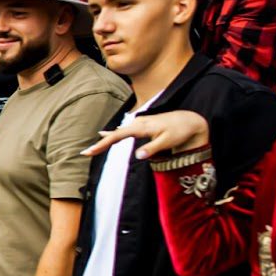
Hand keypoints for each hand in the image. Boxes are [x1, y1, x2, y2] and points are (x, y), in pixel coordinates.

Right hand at [84, 110, 209, 158]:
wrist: (190, 120)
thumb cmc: (180, 131)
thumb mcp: (168, 141)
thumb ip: (152, 148)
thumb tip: (137, 156)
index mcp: (141, 127)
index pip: (117, 136)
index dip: (102, 144)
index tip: (89, 151)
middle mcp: (137, 123)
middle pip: (114, 134)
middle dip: (100, 144)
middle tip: (85, 153)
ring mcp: (139, 123)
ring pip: (119, 132)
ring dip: (106, 140)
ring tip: (93, 147)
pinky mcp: (142, 125)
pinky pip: (124, 130)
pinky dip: (114, 134)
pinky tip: (107, 134)